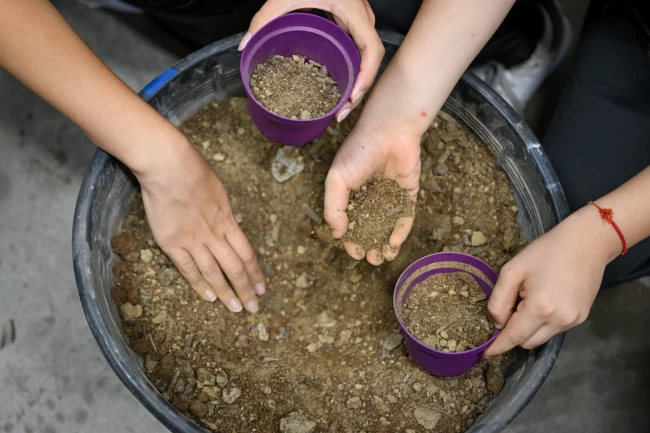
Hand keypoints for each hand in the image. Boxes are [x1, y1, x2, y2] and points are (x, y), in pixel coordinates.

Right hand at [136, 137, 264, 313]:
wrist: (168, 166)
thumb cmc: (194, 172)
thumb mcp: (220, 191)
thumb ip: (227, 212)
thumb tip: (235, 222)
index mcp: (228, 221)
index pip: (247, 254)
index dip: (255, 273)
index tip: (262, 288)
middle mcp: (214, 234)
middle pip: (235, 268)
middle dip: (246, 290)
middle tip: (253, 308)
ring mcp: (192, 240)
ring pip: (213, 273)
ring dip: (226, 292)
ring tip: (235, 308)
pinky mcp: (171, 243)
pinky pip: (188, 269)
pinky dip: (199, 284)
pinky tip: (208, 297)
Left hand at [238, 0, 383, 121]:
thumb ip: (264, 18)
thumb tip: (244, 45)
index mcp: (354, 12)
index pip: (372, 51)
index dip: (366, 78)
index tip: (352, 98)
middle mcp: (362, 17)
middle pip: (372, 60)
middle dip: (361, 88)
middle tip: (342, 112)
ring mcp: (359, 18)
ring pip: (367, 55)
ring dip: (358, 80)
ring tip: (340, 103)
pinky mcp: (350, 18)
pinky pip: (357, 46)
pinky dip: (352, 66)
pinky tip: (336, 79)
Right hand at [324, 124, 420, 264]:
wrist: (389, 132)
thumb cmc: (358, 153)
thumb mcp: (337, 181)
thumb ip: (333, 208)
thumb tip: (336, 234)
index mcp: (351, 193)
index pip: (351, 223)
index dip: (352, 240)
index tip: (355, 253)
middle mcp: (370, 196)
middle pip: (370, 228)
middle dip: (370, 245)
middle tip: (371, 260)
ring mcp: (390, 196)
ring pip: (387, 225)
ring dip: (385, 243)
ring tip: (383, 258)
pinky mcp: (408, 193)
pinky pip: (405, 215)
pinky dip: (400, 231)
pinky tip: (394, 243)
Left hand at [484, 207, 620, 356]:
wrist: (587, 242)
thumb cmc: (546, 251)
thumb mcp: (512, 270)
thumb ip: (499, 300)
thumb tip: (497, 323)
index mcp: (540, 308)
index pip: (514, 337)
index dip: (498, 347)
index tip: (484, 354)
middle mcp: (559, 320)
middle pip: (527, 342)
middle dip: (513, 333)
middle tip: (508, 308)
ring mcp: (573, 321)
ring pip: (541, 338)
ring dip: (528, 328)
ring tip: (527, 300)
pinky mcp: (581, 318)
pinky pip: (554, 329)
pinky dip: (543, 323)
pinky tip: (543, 301)